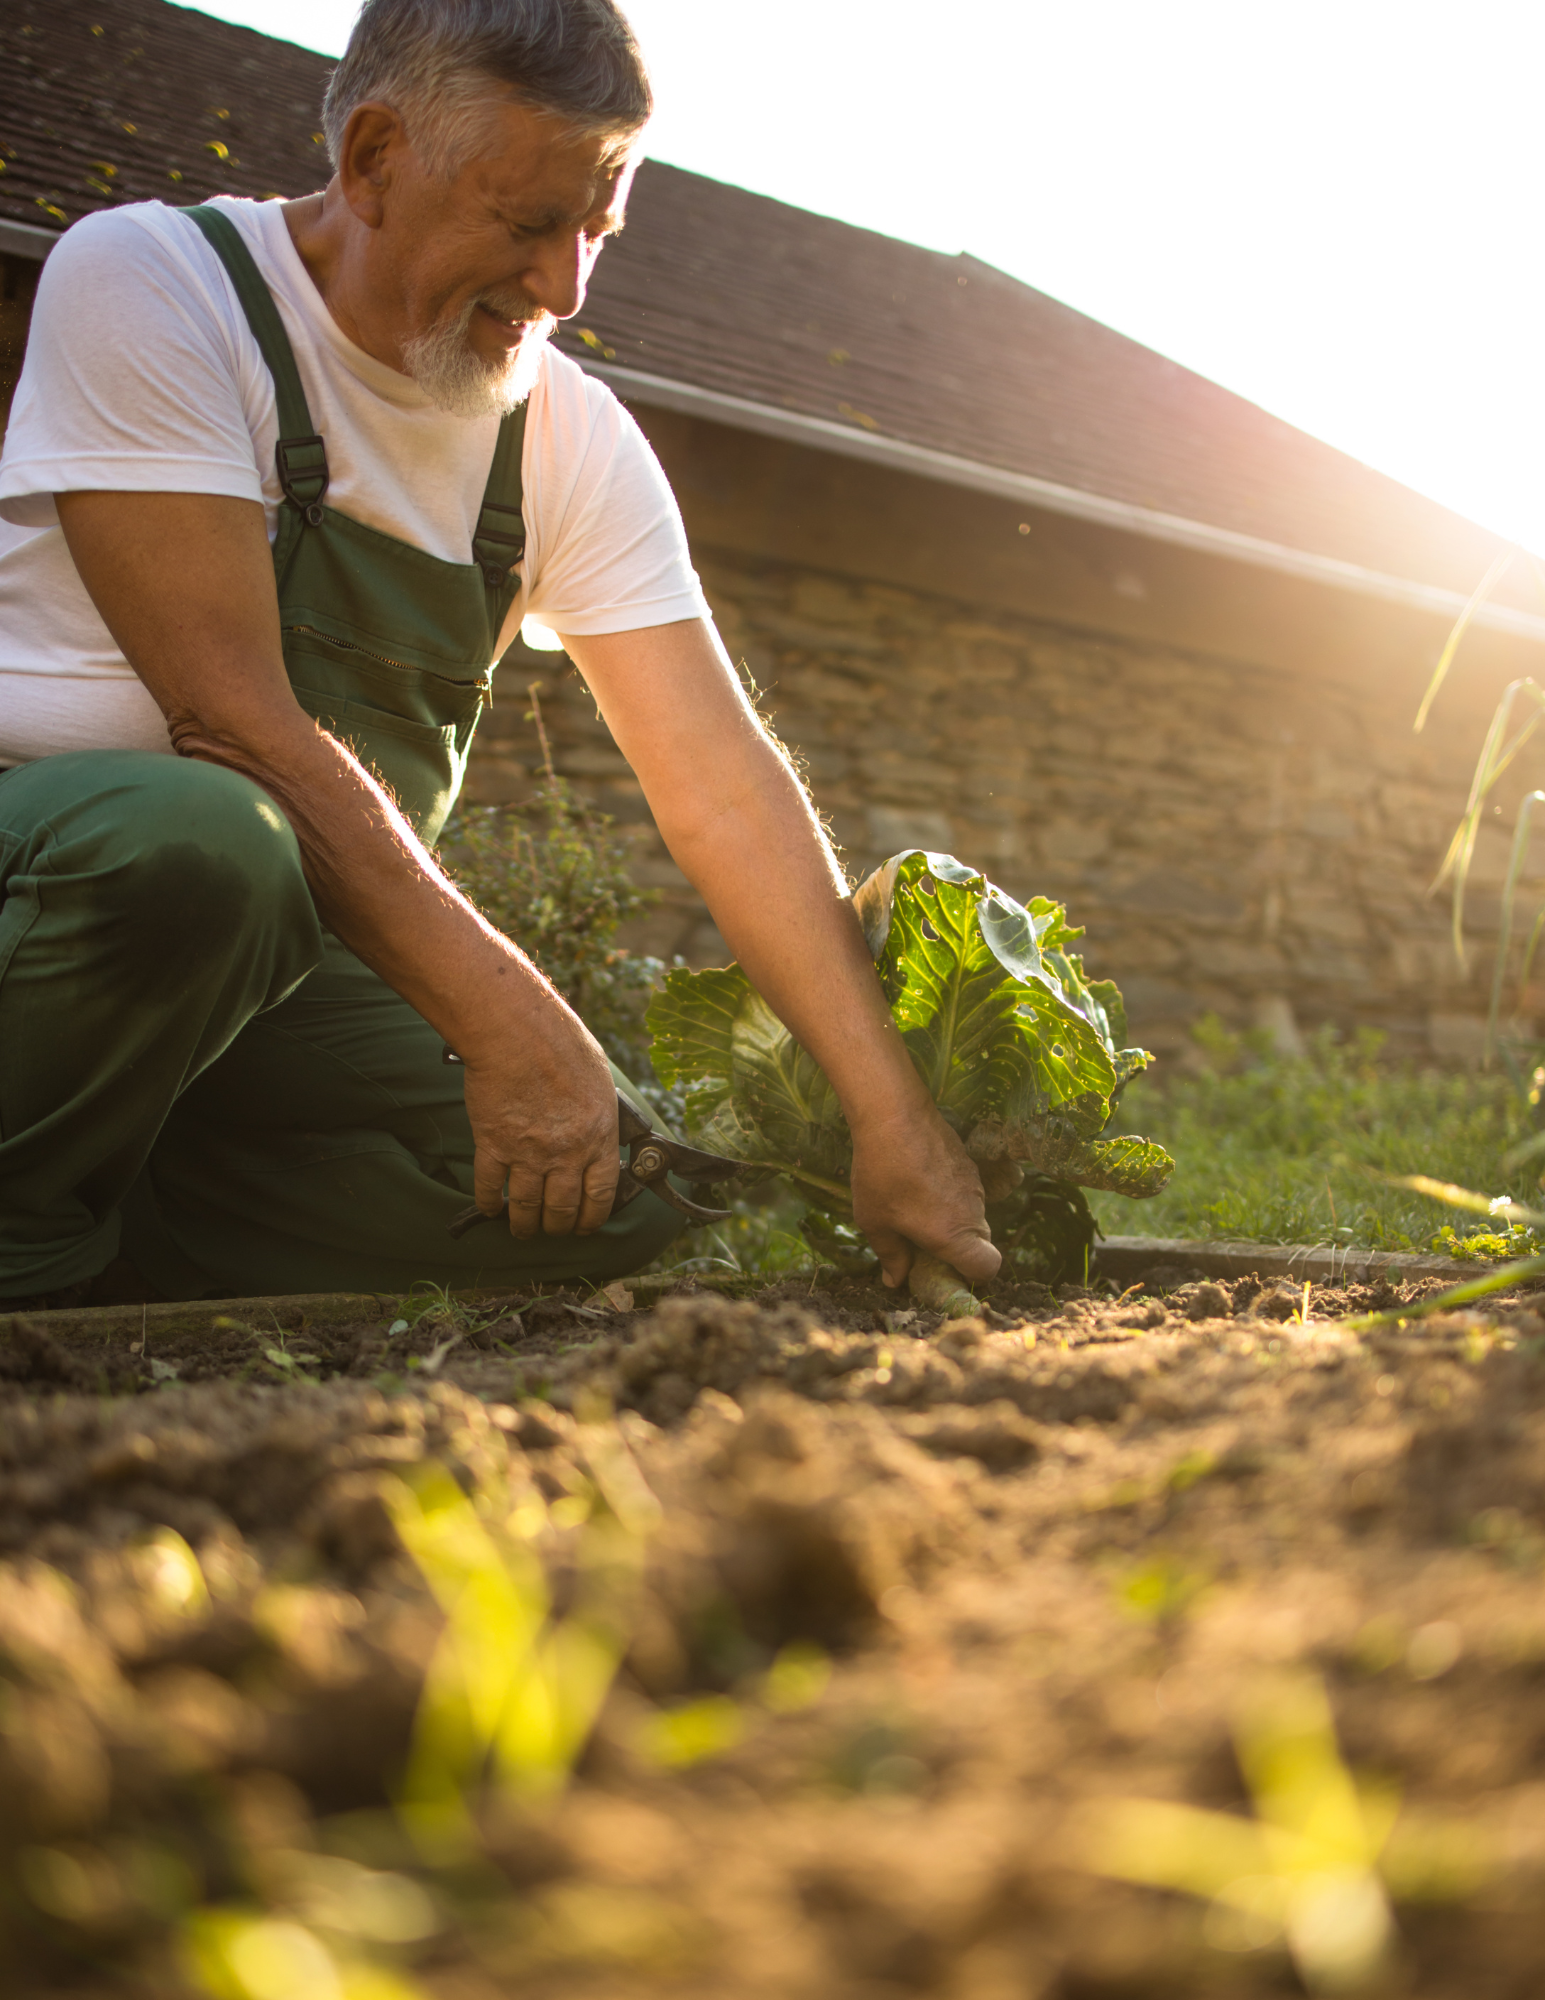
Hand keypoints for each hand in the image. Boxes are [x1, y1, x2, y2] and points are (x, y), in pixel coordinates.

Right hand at [459, 994, 619, 1236]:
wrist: (517, 1033)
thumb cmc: (561, 1044)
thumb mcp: (600, 1081)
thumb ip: (599, 1115)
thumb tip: (599, 1132)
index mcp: (598, 1136)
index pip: (600, 1194)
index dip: (592, 1217)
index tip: (586, 1225)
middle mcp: (566, 1153)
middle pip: (563, 1208)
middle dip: (558, 1226)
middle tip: (554, 1229)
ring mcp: (528, 1153)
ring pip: (527, 1207)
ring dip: (524, 1225)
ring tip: (522, 1229)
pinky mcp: (493, 1145)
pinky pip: (490, 1187)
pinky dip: (489, 1203)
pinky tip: (492, 1208)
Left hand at [848, 1101, 1001, 1290]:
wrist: (894, 1116)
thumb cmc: (882, 1174)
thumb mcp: (876, 1222)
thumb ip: (891, 1256)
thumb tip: (896, 1281)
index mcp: (953, 1234)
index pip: (988, 1268)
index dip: (973, 1276)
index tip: (946, 1271)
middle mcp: (972, 1212)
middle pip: (979, 1243)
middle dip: (956, 1249)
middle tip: (922, 1242)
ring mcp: (974, 1185)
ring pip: (972, 1215)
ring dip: (951, 1220)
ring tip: (913, 1205)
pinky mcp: (968, 1163)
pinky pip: (965, 1192)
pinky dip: (949, 1196)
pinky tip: (918, 1181)